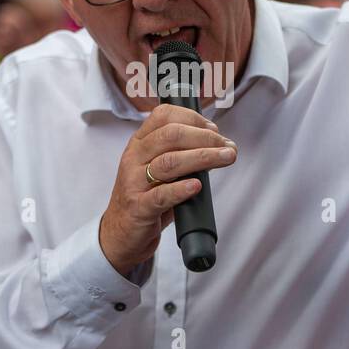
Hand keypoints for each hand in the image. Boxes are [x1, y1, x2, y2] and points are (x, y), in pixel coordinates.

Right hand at [99, 104, 237, 275]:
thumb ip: (181, 155)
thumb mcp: (158, 169)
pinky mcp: (139, 208)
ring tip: (225, 158)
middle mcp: (134, 158)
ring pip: (169, 162)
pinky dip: (181, 189)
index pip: (163, 115)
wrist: (120, 233)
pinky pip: (160, 195)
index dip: (193, 118)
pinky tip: (197, 186)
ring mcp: (134, 182)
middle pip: (171, 136)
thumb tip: (218, 146)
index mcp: (139, 143)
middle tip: (227, 147)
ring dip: (203, 157)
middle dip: (205, 137)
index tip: (214, 129)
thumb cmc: (145, 197)